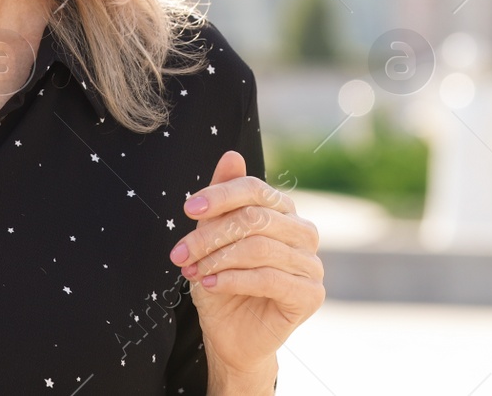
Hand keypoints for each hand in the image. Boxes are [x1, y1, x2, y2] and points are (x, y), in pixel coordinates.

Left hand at [169, 151, 324, 386]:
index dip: (220, 195)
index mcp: (284, 211)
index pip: (255, 190)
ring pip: (260, 248)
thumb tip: (231, 155)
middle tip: (180, 253)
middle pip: (255, 218)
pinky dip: (233, 280)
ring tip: (193, 271)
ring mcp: (312, 264)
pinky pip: (270, 278)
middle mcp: (304, 233)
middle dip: (211, 235)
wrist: (231, 335)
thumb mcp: (214, 238)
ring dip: (218, 260)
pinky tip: (210, 285)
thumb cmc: (222, 283)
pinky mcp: (311, 295)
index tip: (188, 209)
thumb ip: (224, 198)